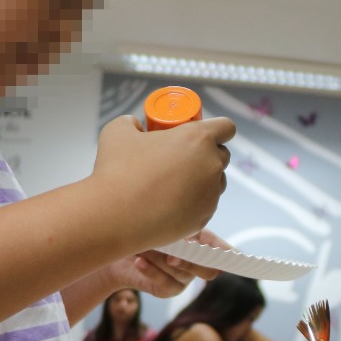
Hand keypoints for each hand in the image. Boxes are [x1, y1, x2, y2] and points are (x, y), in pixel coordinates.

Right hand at [91, 115, 235, 249]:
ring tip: (176, 183)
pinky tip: (171, 204)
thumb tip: (135, 125)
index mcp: (198, 139)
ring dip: (203, 180)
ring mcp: (210, 194)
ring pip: (217, 182)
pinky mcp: (204, 218)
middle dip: (208, 154)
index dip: (217, 128)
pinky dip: (194, 203)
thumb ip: (132, 122)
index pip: (226, 127)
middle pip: (223, 155)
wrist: (114, 217)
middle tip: (183, 158)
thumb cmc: (117, 171)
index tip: (203, 134)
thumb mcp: (118, 131)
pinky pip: (206, 206)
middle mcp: (212, 165)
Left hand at [101, 229, 233, 298]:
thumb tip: (192, 238)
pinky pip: (165, 282)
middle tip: (173, 253)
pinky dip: (151, 270)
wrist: (115, 250)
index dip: (236, 258)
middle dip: (190, 260)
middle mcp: (197, 262)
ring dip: (161, 258)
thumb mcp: (161, 225)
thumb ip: (181, 231)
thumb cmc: (141, 231)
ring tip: (144, 247)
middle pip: (208, 269)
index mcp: (202, 243)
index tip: (240, 259)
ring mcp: (184, 278)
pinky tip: (139, 260)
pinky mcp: (168, 290)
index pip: (225, 252)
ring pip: (182, 272)